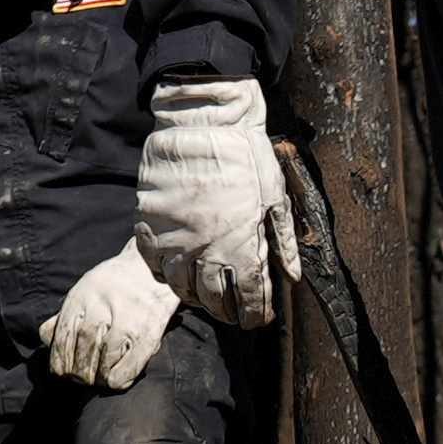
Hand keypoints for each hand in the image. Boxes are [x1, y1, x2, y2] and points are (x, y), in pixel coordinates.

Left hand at [41, 243, 174, 391]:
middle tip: (81, 378)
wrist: (152, 266)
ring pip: (102, 365)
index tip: (63, 371)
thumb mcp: (84, 289)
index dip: (60, 362)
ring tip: (98, 379)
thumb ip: (65, 314)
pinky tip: (114, 380)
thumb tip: (46, 338)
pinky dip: (118, 379)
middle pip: (81, 356)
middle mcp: (101, 310)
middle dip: (78, 373)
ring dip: (97, 378)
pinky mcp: (147, 335)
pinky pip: (127, 368)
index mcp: (81, 299)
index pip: (62, 340)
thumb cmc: (114, 283)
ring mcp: (125, 324)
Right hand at [133, 79, 287, 325]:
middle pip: (215, 301)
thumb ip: (283, 241)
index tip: (259, 319)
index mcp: (242, 246)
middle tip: (235, 312)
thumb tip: (293, 276)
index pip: (251, 298)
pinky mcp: (149, 227)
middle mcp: (206, 251)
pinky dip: (167, 277)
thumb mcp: (277, 197)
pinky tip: (178, 274)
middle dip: (228, 312)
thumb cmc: (246, 157)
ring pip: (183, 289)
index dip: (256, 314)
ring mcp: (174, 241)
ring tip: (208, 297)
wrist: (202, 125)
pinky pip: (154, 266)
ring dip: (198, 299)